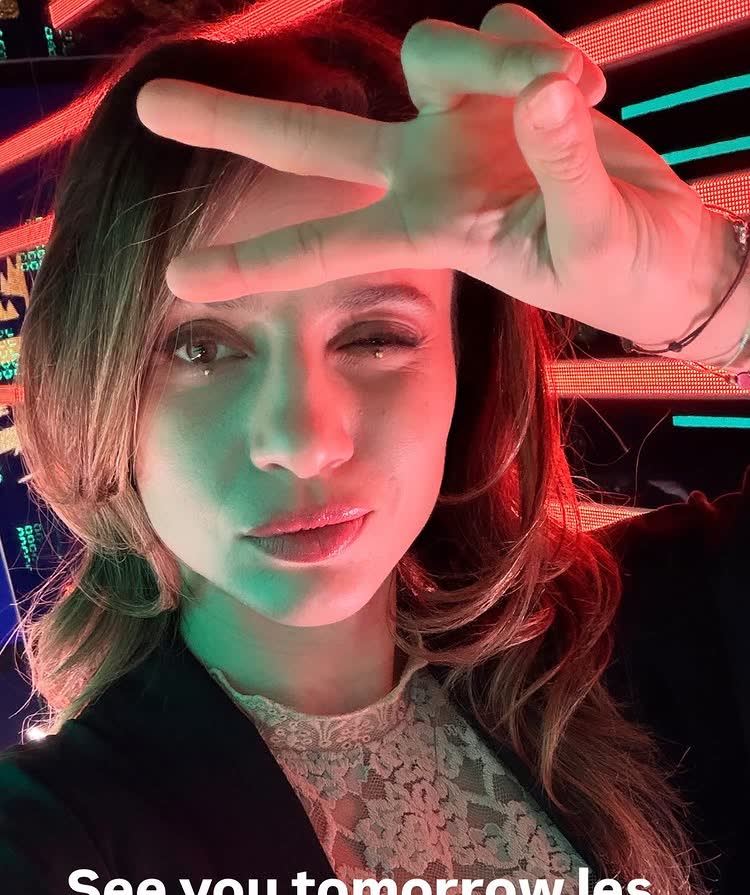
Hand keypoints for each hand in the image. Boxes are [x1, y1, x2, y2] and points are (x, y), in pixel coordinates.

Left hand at [135, 3, 731, 349]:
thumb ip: (567, 170)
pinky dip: (544, 44)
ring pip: (434, 48)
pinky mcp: (509, 77)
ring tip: (573, 99)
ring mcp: (463, 121)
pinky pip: (505, 25)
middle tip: (148, 101)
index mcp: (431, 230)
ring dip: (500, 58)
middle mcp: (429, 169)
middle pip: (315, 139)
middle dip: (236, 124)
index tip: (178, 281)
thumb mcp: (595, 241)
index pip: (328, 247)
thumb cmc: (624, 271)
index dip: (255, 265)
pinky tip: (589, 91)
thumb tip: (543, 96)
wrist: (664, 248)